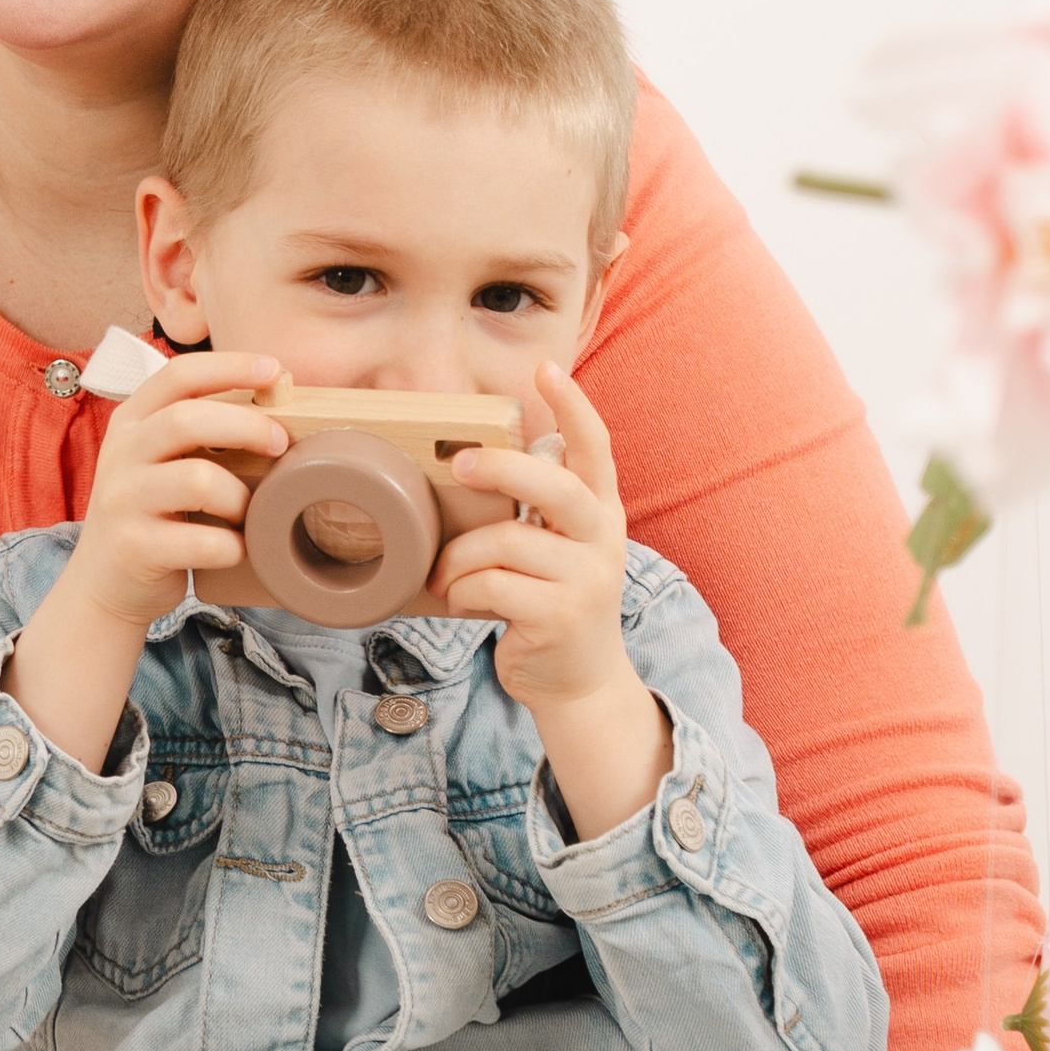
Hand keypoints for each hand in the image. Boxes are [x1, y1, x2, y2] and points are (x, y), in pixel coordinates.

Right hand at [65, 349, 290, 630]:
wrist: (105, 581)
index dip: (230, 366)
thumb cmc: (152, 513)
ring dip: (240, 497)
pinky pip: (201, 541)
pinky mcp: (134, 547)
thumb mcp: (159, 459)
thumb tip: (278, 405)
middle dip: (247, 426)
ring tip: (248, 513)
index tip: (274, 370)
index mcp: (132, 421)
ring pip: (198, 480)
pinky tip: (234, 548)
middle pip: (187, 420)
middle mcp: (121, 453)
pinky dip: (231, 546)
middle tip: (280, 444)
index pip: (179, 374)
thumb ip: (197, 430)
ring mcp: (122, 500)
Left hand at [432, 361, 668, 837]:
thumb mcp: (559, 547)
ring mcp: (586, 579)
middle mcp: (602, 538)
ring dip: (460, 559)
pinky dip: (462, 593)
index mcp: (600, 510)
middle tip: (460, 465)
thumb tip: (468, 460)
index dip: (572, 404)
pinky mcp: (560, 617)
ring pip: (505, 542)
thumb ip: (536, 508)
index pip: (594, 446)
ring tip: (447, 575)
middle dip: (501, 468)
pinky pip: (490, 586)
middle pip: (554, 486)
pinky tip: (464, 604)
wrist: (579, 682)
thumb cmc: (551, 600)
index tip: (545, 368)